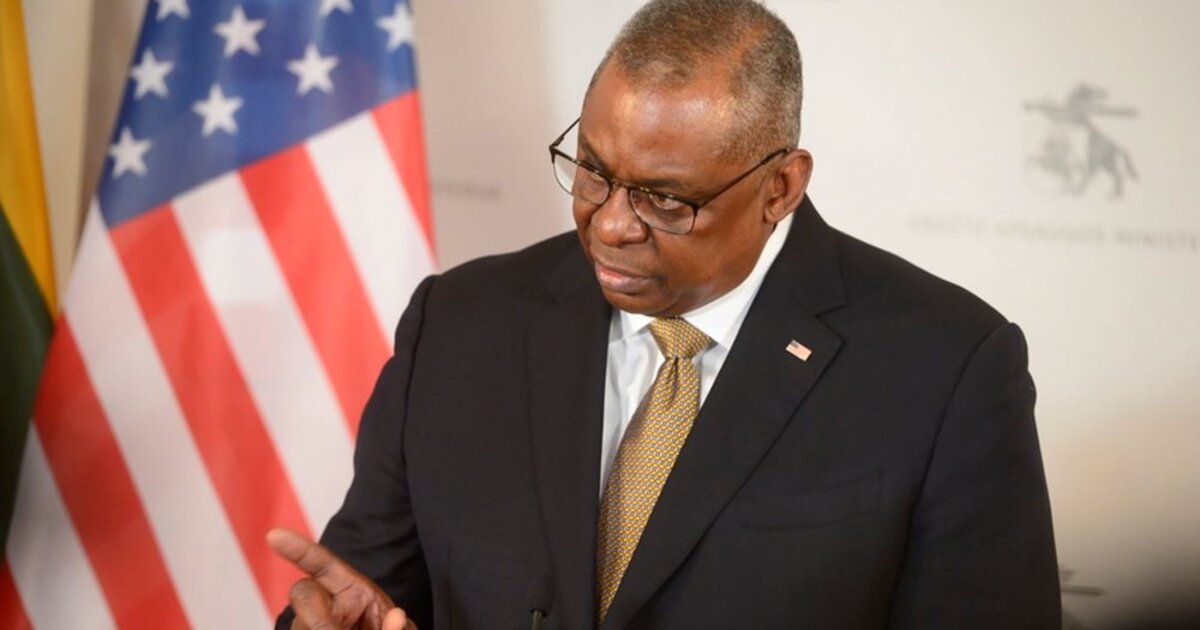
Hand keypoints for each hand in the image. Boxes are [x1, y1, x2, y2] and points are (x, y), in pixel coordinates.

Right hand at [267, 528, 415, 629]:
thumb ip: (398, 627)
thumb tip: (397, 616)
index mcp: (353, 591)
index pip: (321, 563)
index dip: (298, 548)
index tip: (274, 536)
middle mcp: (327, 606)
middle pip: (303, 592)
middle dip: (315, 616)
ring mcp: (309, 624)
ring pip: (303, 625)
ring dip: (325, 629)